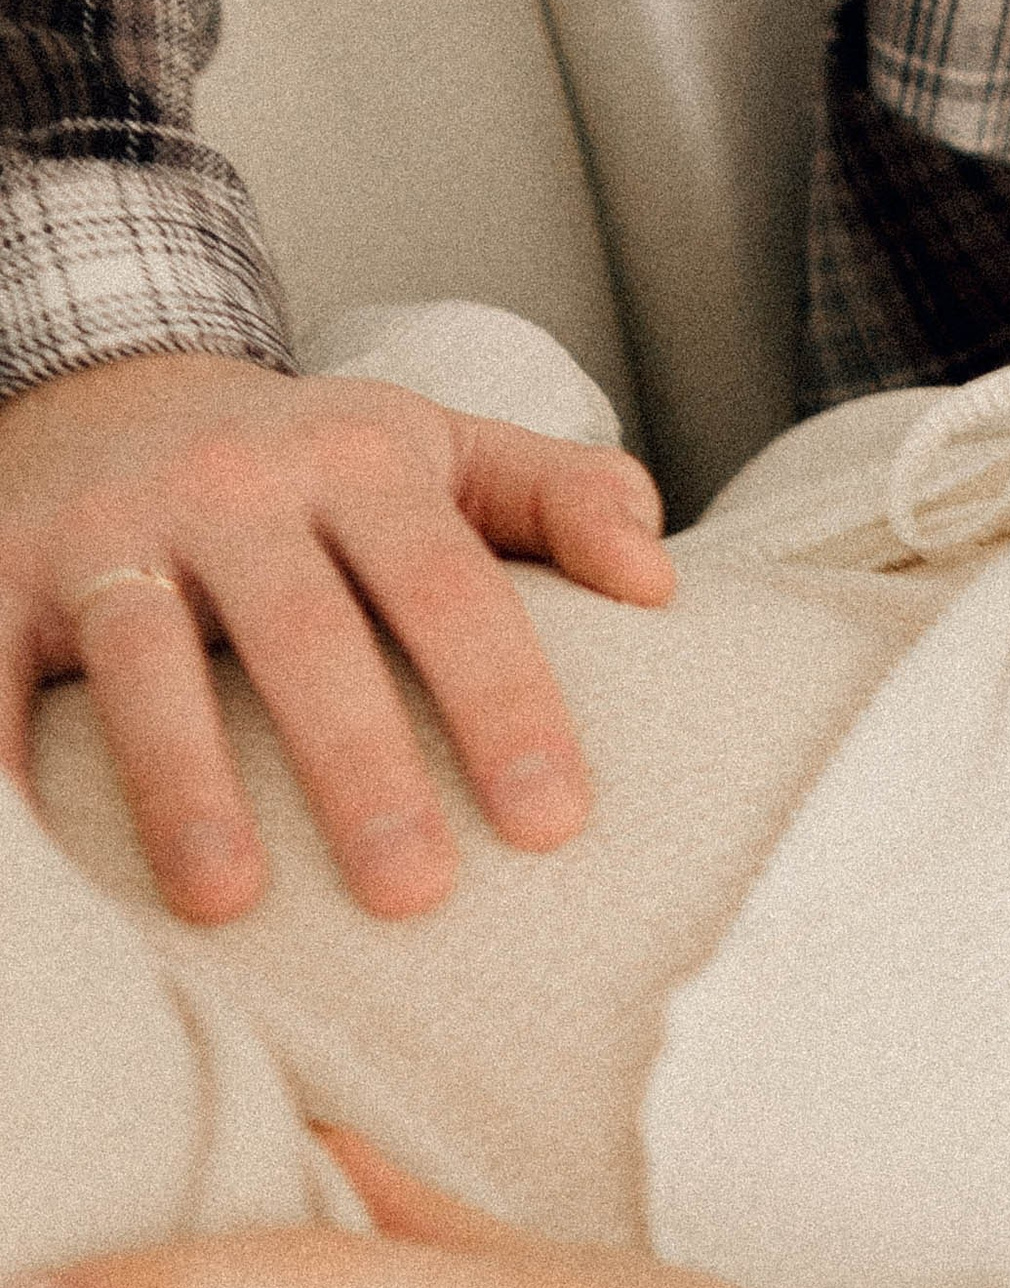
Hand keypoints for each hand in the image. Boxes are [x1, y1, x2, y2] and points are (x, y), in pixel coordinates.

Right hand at [0, 353, 676, 922]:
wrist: (110, 384)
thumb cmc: (307, 458)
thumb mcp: (441, 446)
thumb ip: (562, 498)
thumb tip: (664, 578)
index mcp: (360, 464)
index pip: (450, 587)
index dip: (504, 700)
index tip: (556, 823)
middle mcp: (232, 487)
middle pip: (305, 629)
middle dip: (359, 760)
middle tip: (414, 892)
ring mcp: (109, 528)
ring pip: (143, 654)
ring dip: (182, 779)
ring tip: (229, 903)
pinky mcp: (0, 566)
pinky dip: (5, 754)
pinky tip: (37, 855)